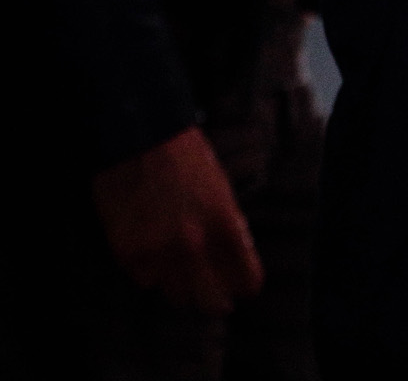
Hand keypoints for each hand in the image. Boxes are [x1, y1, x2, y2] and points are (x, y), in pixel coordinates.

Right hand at [92, 125, 263, 312]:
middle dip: (215, 299)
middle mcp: (195, 244)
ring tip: (177, 261)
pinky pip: (144, 279)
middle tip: (212, 293)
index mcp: (226, 223)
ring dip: (179, 283)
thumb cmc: (184, 155)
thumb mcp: (221, 188)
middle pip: (212, 302)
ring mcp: (160, 252)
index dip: (244, 284)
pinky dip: (148, 269)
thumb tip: (231, 263)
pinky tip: (149, 245)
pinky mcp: (129, 253)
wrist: (139, 134)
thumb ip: (227, 228)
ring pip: (176, 296)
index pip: (247, 280)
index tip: (239, 285)